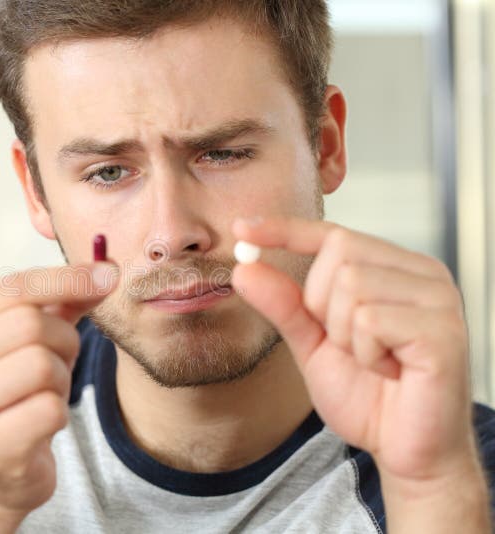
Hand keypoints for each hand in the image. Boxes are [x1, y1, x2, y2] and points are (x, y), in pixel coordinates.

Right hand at [0, 261, 117, 516]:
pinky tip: (42, 423)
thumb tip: (105, 271)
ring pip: (42, 365)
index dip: (66, 279)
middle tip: (61, 360)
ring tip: (46, 392)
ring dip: (61, 379)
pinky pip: (50, 410)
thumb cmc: (15, 389)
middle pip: (30, 324)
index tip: (108, 275)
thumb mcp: (32, 338)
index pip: (12, 288)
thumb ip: (63, 300)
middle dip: (64, 340)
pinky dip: (59, 413)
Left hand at [230, 217, 478, 485]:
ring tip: (373, 360)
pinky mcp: (445, 330)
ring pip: (352, 285)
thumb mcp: (313, 345)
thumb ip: (284, 305)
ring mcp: (438, 298)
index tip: (240, 227)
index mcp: (394, 269)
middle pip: (339, 253)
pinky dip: (365, 353)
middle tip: (348, 344)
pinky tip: (389, 371)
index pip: (332, 233)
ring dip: (345, 335)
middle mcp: (422, 273)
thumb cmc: (367, 396)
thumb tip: (245, 267)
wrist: (405, 451)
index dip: (284, 229)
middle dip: (322, 304)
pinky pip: (371, 321)